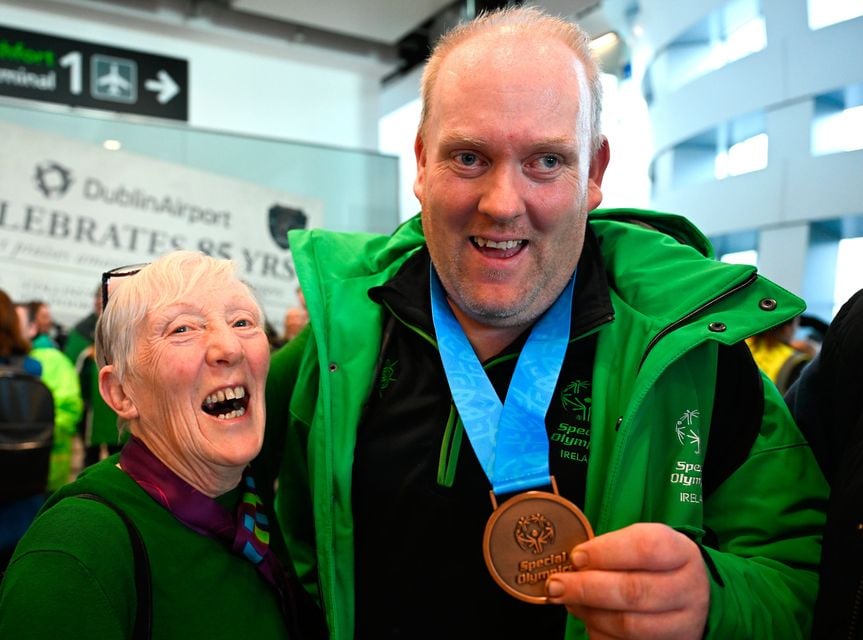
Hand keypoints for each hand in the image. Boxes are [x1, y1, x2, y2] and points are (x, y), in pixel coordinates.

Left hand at [545, 523, 708, 639]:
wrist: (691, 595)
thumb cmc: (655, 564)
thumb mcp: (643, 543)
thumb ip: (611, 549)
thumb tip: (572, 565)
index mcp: (681, 552)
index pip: (645, 548)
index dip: (605, 552)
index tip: (576, 556)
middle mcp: (688, 589)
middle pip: (634, 591)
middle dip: (587, 589)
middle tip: (556, 585)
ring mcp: (683, 624)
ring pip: (629, 625)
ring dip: (589, 613)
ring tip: (568, 600)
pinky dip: (599, 632)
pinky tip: (587, 618)